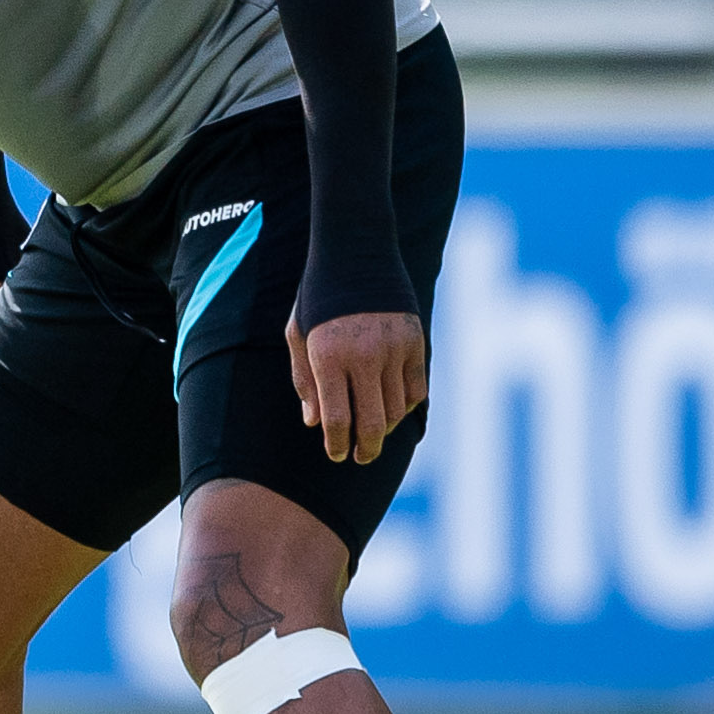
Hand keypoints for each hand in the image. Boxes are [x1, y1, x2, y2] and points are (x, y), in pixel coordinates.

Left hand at [286, 309, 425, 463]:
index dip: (337, 445)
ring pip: (395, 410)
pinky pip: (415, 390)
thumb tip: (313, 423)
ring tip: (372, 432)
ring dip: (384, 428)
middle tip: (360, 458)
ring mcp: (394, 350)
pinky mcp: (415, 343)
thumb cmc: (317, 298)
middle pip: (371, 424)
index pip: (336, 419)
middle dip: (365, 450)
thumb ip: (304, 380)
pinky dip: (404, 405)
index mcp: (328, 357)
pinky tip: (391, 407)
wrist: (356, 255)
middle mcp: (363, 357)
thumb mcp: (298, 334)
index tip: (336, 455)